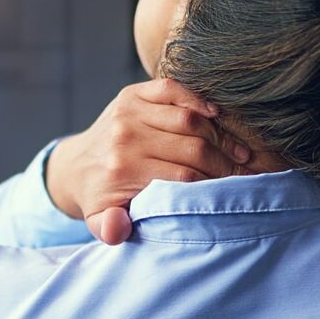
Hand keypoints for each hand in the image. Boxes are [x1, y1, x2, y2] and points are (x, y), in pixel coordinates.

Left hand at [45, 79, 250, 244]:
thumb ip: (110, 229)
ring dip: (220, 135)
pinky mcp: (132, 93)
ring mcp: (129, 111)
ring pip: (189, 119)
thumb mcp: (100, 221)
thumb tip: (119, 228)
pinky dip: (198, 99)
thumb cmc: (99, 197)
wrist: (75, 166)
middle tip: (245, 174)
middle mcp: (125, 137)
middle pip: (192, 147)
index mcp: (122, 169)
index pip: (183, 176)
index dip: (213, 184)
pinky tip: (217, 115)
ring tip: (239, 153)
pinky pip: (172, 89)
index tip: (234, 193)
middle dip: (224, 163)